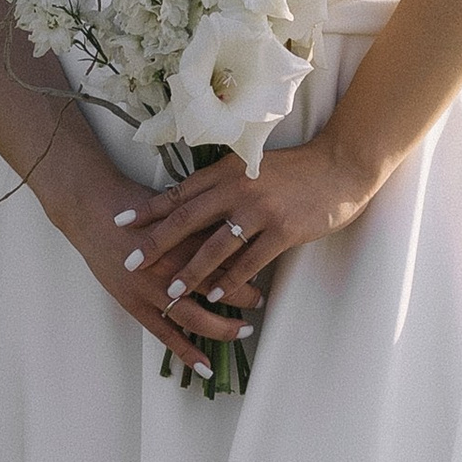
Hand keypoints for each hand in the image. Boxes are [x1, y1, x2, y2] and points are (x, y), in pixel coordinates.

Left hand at [98, 133, 384, 357]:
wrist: (340, 166)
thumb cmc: (296, 169)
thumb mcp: (252, 165)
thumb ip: (223, 181)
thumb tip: (190, 201)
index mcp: (227, 170)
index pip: (179, 192)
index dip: (149, 209)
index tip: (121, 223)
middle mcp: (238, 188)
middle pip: (188, 219)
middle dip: (157, 244)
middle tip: (132, 262)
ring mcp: (261, 210)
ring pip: (216, 246)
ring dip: (191, 272)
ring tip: (171, 292)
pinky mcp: (283, 230)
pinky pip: (249, 261)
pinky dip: (230, 281)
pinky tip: (215, 296)